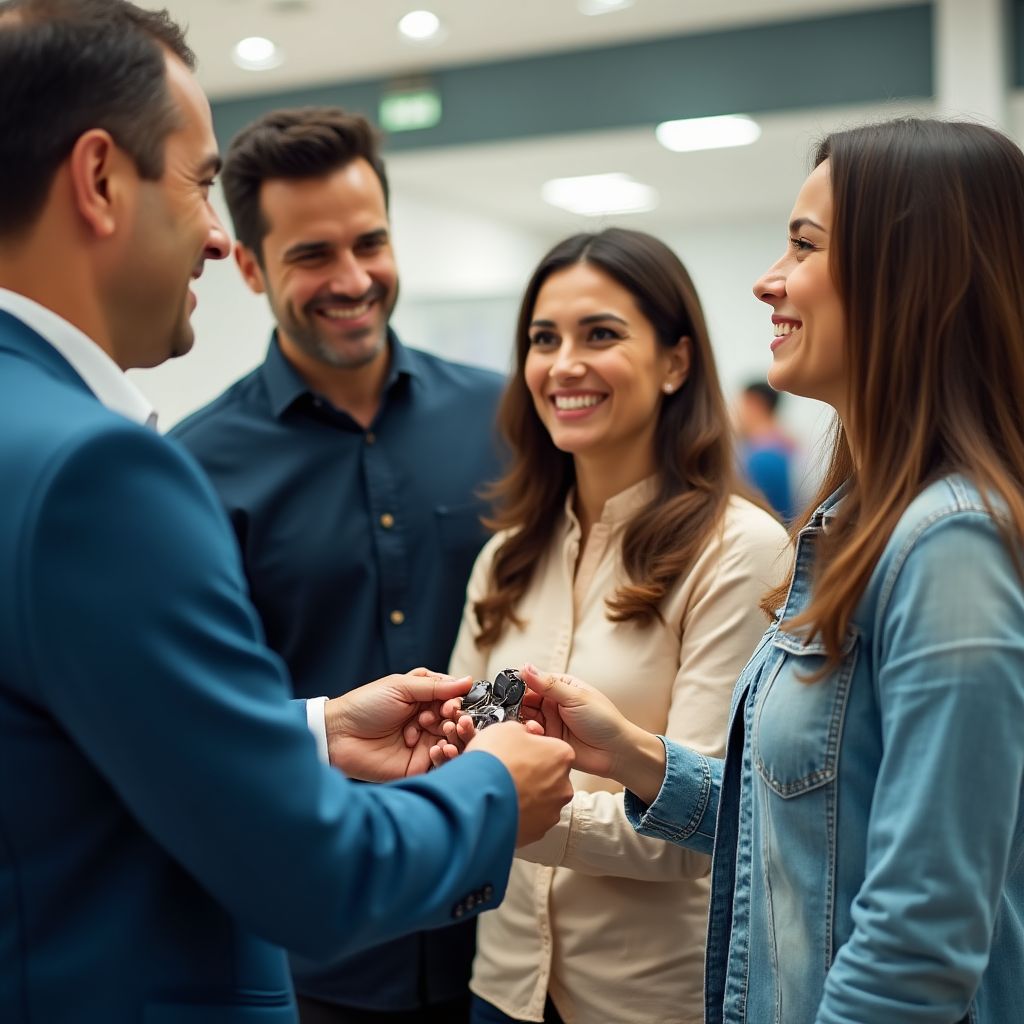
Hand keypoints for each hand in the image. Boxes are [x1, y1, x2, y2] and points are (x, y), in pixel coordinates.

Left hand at [326, 668, 473, 781]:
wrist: (339, 734)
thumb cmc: (365, 705)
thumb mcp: (401, 687)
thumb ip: (435, 687)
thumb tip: (467, 681)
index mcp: (424, 699)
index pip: (453, 700)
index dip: (456, 703)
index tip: (451, 705)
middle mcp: (427, 721)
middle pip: (456, 722)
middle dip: (456, 720)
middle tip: (447, 719)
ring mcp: (424, 744)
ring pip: (453, 742)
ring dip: (454, 737)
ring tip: (443, 732)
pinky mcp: (419, 765)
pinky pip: (442, 763)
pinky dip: (446, 756)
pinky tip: (437, 749)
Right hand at [464, 721, 574, 845]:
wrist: (477, 796)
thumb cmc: (494, 760)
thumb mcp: (506, 729)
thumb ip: (522, 731)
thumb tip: (522, 734)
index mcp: (562, 755)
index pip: (553, 749)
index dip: (533, 749)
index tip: (519, 750)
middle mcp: (564, 785)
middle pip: (550, 776)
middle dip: (532, 774)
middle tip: (509, 770)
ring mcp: (552, 811)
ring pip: (541, 800)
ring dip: (526, 795)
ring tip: (502, 790)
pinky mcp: (537, 832)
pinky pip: (530, 820)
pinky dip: (518, 814)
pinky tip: (501, 806)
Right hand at [519, 664, 666, 802]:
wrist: (616, 753)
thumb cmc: (603, 720)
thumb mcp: (575, 697)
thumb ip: (548, 685)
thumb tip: (526, 667)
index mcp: (560, 687)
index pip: (533, 681)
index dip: (521, 685)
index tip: (509, 690)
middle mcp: (552, 704)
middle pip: (525, 701)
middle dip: (518, 705)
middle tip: (516, 710)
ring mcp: (549, 722)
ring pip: (525, 718)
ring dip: (524, 721)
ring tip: (533, 725)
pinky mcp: (548, 741)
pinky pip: (531, 736)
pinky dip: (529, 735)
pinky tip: (537, 734)